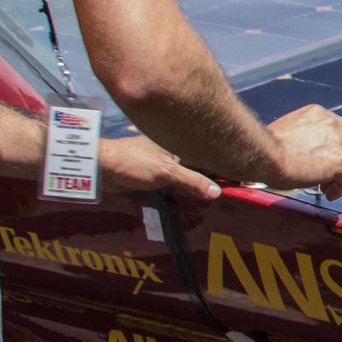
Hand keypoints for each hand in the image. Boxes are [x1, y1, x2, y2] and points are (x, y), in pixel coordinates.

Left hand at [100, 134, 221, 200]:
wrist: (100, 170)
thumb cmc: (133, 163)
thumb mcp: (166, 173)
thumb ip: (192, 181)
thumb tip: (218, 192)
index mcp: (178, 142)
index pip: (207, 153)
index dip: (223, 163)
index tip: (241, 176)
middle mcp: (173, 150)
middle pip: (199, 164)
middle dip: (212, 176)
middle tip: (232, 190)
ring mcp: (162, 162)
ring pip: (186, 173)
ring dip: (196, 185)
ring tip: (216, 199)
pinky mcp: (153, 174)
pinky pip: (175, 182)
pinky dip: (183, 189)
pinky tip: (192, 199)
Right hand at [263, 104, 341, 198]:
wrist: (267, 155)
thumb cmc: (267, 146)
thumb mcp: (287, 129)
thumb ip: (302, 135)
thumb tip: (301, 150)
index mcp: (318, 113)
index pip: (340, 128)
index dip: (336, 145)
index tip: (327, 157)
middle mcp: (332, 124)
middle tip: (331, 171)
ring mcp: (338, 143)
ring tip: (327, 186)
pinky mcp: (339, 162)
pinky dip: (340, 188)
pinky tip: (329, 194)